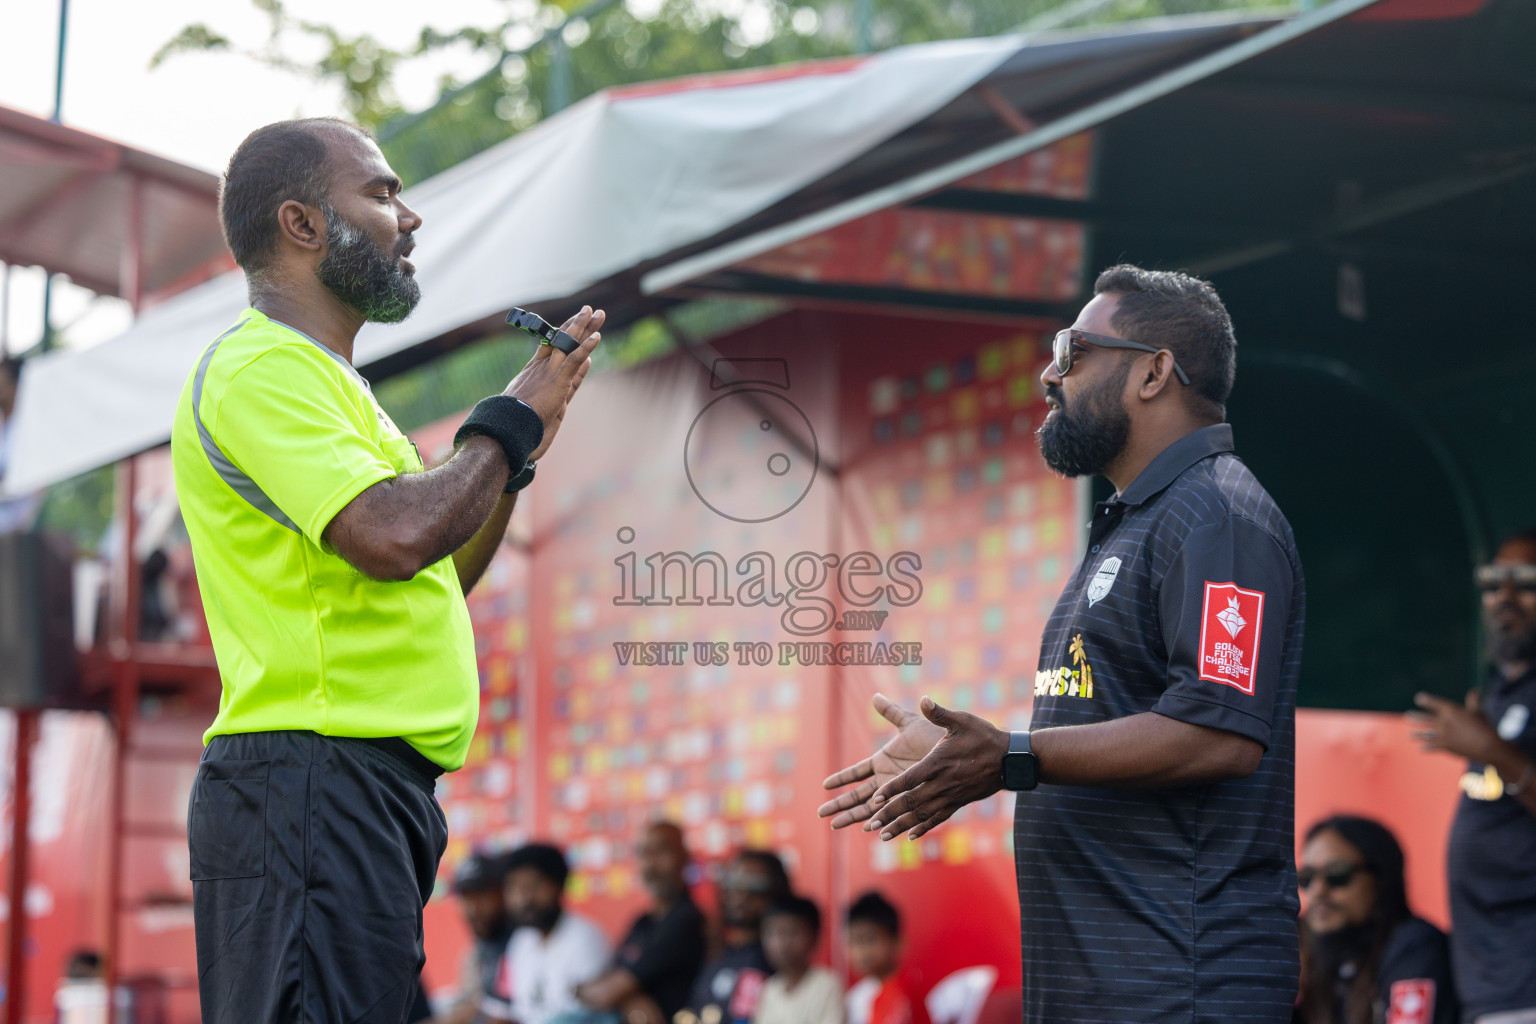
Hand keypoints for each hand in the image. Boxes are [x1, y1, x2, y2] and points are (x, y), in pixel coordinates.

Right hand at [503, 306, 602, 459]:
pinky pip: (574, 361)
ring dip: (584, 327)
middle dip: (578, 324)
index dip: (564, 331)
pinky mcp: (557, 381)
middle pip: (562, 340)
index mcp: (534, 370)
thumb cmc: (516, 419)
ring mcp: (549, 372)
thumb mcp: (536, 400)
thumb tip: (561, 383)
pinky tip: (597, 337)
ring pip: (568, 344)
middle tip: (590, 310)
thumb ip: (554, 388)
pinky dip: (586, 348)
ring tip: (596, 313)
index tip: (574, 320)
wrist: (508, 426)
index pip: (552, 344)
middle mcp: (542, 366)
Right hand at [819, 694, 944, 828]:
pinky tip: (868, 829)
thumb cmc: (935, 735)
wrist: (959, 750)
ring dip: (853, 817)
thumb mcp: (910, 723)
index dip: (841, 778)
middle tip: (820, 814)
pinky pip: (893, 812)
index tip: (825, 785)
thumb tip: (875, 696)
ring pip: (870, 808)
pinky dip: (880, 820)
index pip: (856, 772)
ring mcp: (898, 791)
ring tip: (834, 826)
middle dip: (839, 804)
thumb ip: (891, 712)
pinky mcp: (912, 799)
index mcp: (883, 761)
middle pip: (857, 795)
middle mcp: (887, 779)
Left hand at [860, 697, 1008, 840]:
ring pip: (922, 815)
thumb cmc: (984, 737)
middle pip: (912, 802)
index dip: (892, 790)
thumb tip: (924, 699)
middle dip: (890, 814)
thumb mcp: (961, 720)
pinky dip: (923, 828)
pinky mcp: (958, 802)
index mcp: (938, 763)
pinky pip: (938, 819)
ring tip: (882, 836)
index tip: (874, 799)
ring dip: (901, 825)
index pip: (910, 780)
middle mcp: (943, 784)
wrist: (1010, 759)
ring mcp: (951, 796)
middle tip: (871, 825)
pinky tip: (910, 836)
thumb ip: (939, 714)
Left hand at [1408, 690, 1499, 761]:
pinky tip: (1420, 748)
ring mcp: (1444, 734)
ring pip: (1426, 733)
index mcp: (1451, 711)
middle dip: (1416, 717)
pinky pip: (1432, 746)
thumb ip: (1473, 701)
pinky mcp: (1446, 746)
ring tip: (1410, 736)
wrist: (1489, 746)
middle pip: (1426, 718)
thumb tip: (1475, 690)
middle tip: (1408, 716)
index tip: (1419, 698)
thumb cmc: (1485, 727)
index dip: (1426, 700)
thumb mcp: (1478, 712)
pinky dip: (1426, 747)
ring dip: (1417, 735)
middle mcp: (1444, 721)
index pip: (1434, 703)